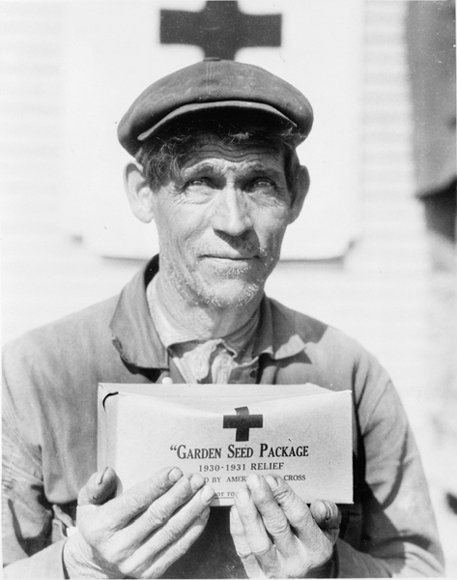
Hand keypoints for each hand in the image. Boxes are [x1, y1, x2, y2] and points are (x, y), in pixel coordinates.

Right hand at [63, 466, 214, 578]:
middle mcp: (118, 548)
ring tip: (206, 491)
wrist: (97, 561)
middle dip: (180, 495)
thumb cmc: (98, 520)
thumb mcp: (88, 502)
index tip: (176, 471)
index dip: (157, 486)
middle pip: (157, 516)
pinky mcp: (151, 572)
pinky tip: (203, 511)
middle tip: (196, 478)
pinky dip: (194, 529)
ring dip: (192, 510)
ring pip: (171, 532)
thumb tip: (108, 472)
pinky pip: (178, 548)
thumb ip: (96, 486)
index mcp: (102, 527)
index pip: (134, 502)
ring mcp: (136, 563)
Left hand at [230, 474, 340, 577]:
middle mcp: (297, 562)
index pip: (299, 517)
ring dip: (248, 515)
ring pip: (259, 543)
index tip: (271, 478)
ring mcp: (276, 570)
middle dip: (264, 501)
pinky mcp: (257, 574)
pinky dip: (238, 530)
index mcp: (317, 548)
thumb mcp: (329, 528)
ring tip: (241, 493)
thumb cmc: (313, 539)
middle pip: (278, 528)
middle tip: (254, 480)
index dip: (284, 496)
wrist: (304, 572)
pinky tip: (236, 509)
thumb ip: (329, 515)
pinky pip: (245, 552)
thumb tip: (319, 507)